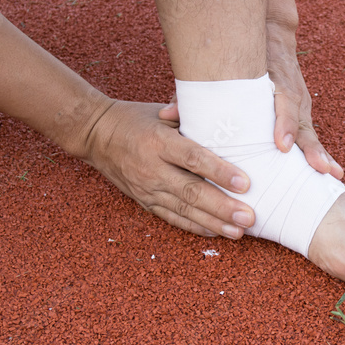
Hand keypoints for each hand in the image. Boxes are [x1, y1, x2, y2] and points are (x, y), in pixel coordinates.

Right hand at [86, 100, 254, 237]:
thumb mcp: (161, 112)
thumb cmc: (135, 119)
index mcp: (159, 141)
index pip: (194, 159)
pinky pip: (172, 218)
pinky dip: (195, 227)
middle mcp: (153, 168)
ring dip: (213, 223)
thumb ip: (191, 116)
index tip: (245, 183)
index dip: (220, 172)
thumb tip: (224, 119)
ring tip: (238, 231)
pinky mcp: (144, 201)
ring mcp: (147, 188)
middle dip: (222, 207)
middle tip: (248, 217)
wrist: (95, 135)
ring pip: (184, 210)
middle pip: (192, 192)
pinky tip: (217, 232)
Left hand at [158, 23, 343, 179]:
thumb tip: (167, 115)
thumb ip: (197, 93)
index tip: (281, 145)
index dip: (284, 124)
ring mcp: (299, 107)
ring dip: (321, 154)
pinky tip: (331, 172)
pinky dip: (320, 155)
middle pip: (303, 123)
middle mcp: (292, 95)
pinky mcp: (300, 117)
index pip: (284, 101)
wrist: (268, 36)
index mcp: (273, 82)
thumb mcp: (221, 71)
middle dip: (310, 147)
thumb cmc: (239, 59)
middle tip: (317, 167)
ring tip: (331, 173)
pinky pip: (310, 138)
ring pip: (310, 132)